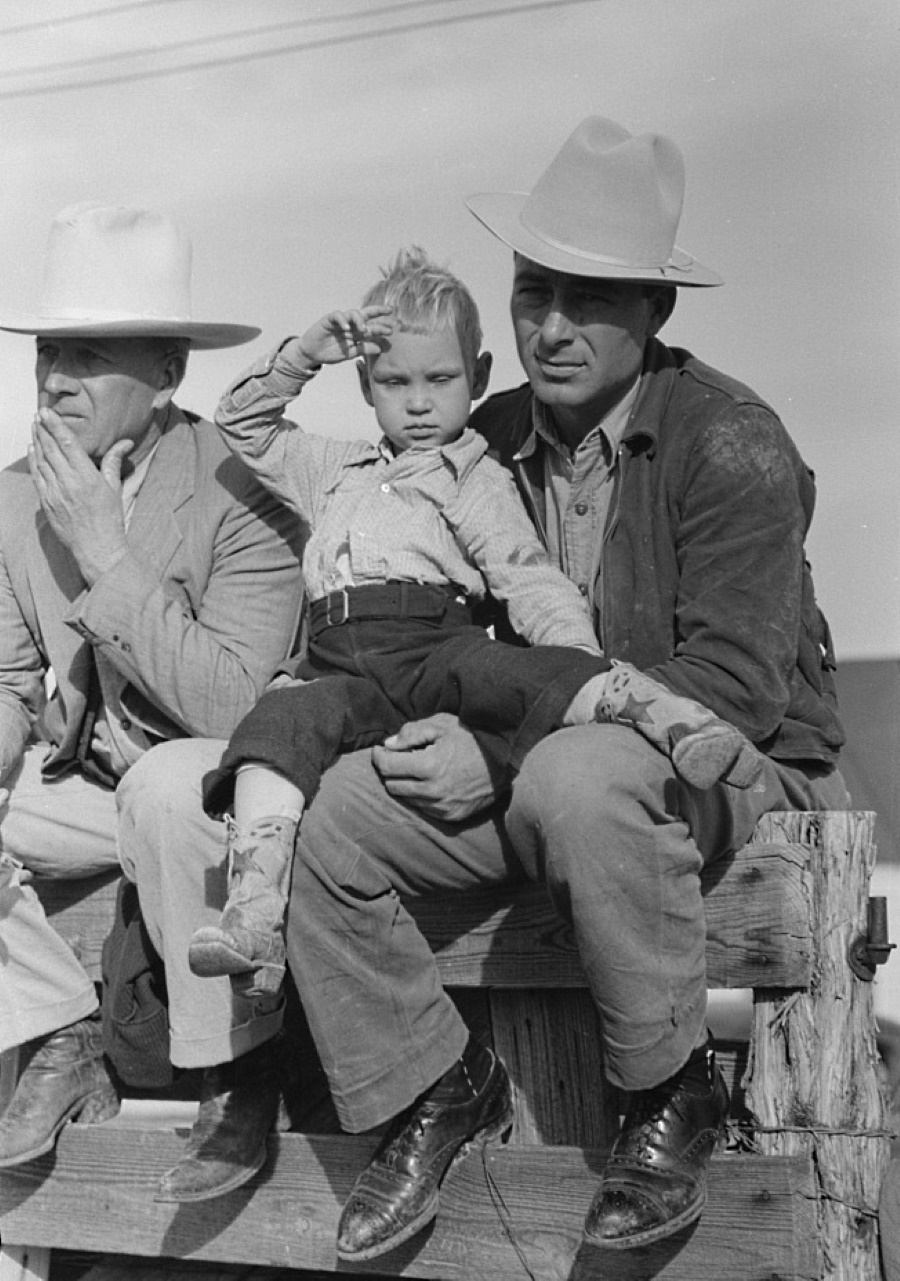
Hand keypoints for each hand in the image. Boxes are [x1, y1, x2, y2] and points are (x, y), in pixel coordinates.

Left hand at [29, 408, 131, 584]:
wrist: (97, 548)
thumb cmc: (110, 520)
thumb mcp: (115, 489)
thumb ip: (114, 462)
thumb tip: (125, 442)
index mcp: (88, 477)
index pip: (68, 444)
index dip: (55, 426)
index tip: (46, 412)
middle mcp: (69, 482)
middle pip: (51, 449)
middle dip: (43, 429)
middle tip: (38, 414)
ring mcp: (55, 493)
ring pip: (41, 460)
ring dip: (37, 441)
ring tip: (35, 427)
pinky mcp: (47, 503)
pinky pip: (37, 476)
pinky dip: (33, 461)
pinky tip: (33, 449)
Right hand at [296, 305, 392, 366]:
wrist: (313, 354)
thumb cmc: (331, 352)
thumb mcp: (350, 353)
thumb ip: (363, 349)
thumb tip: (380, 348)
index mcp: (357, 331)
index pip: (372, 325)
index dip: (382, 324)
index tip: (394, 327)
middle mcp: (351, 324)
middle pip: (366, 315)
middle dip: (377, 315)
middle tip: (388, 320)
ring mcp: (341, 320)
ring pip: (353, 313)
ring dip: (360, 320)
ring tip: (364, 329)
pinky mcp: (329, 319)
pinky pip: (337, 316)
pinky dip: (342, 320)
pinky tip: (347, 328)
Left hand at [372, 713, 497, 822]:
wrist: (505, 760)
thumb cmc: (472, 737)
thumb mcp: (442, 724)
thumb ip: (411, 732)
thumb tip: (388, 745)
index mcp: (429, 766)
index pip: (387, 766)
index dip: (379, 756)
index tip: (380, 749)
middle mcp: (433, 791)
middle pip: (392, 785)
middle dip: (390, 770)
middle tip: (397, 757)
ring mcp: (443, 807)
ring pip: (406, 799)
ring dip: (404, 784)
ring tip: (415, 768)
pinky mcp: (452, 816)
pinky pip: (423, 809)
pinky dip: (420, 796)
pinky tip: (429, 781)